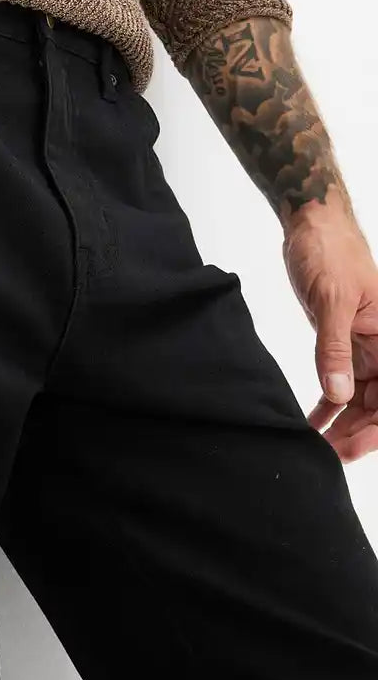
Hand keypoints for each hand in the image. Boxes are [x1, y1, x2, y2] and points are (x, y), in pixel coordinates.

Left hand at [282, 209, 377, 461]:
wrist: (311, 224)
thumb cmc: (329, 251)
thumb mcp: (332, 299)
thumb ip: (335, 348)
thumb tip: (340, 395)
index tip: (351, 449)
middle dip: (357, 433)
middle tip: (324, 454)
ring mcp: (368, 346)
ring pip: (363, 398)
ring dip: (343, 424)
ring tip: (316, 445)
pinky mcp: (346, 342)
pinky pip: (344, 381)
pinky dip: (331, 403)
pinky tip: (314, 422)